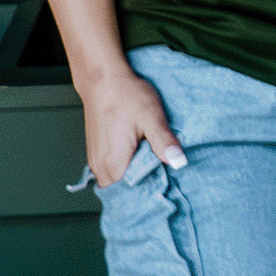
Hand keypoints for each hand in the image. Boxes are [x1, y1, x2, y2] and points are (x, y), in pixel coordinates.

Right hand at [80, 68, 184, 186]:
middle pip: (126, 194)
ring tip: (155, 170)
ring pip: (119, 185)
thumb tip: (178, 161)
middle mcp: (102, 168)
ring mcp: (97, 163)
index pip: (133, 196)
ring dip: (136, 181)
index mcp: (114, 163)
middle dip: (145, 189)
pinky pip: (113, 175)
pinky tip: (142, 162)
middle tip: (165, 179)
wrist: (103, 80)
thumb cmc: (124, 95)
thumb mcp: (151, 116)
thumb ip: (164, 141)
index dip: (152, 194)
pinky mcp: (98, 156)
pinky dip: (128, 173)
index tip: (168, 188)